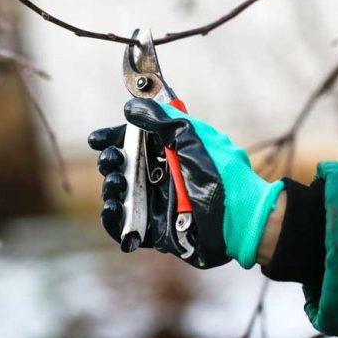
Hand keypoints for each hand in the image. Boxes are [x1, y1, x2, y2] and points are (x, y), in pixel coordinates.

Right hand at [88, 98, 283, 268]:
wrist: (241, 220)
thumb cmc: (222, 176)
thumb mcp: (192, 138)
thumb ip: (160, 120)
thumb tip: (131, 107)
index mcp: (171, 151)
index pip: (134, 140)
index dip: (113, 138)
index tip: (97, 140)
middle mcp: (161, 175)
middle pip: (121, 166)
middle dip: (109, 162)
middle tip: (113, 162)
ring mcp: (156, 203)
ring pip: (119, 194)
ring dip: (109, 188)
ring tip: (115, 185)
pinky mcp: (155, 231)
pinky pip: (124, 226)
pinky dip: (112, 219)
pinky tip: (113, 209)